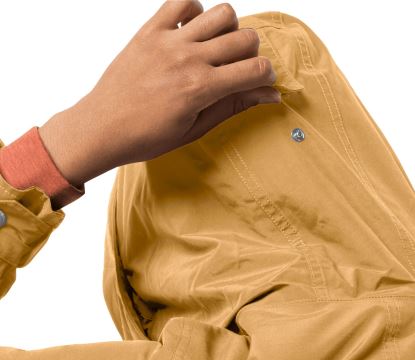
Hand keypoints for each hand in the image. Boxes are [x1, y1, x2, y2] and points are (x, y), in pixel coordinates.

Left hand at [39, 0, 279, 188]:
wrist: (103, 128)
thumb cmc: (146, 137)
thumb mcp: (194, 129)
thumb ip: (231, 107)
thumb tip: (267, 96)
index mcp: (201, 89)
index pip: (255, 69)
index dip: (266, 76)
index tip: (262, 82)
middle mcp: (189, 59)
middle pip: (245, 38)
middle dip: (252, 54)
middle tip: (238, 69)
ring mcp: (169, 41)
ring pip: (222, 13)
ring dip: (229, 29)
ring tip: (216, 49)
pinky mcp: (150, 31)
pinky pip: (183, 2)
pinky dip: (195, 11)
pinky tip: (192, 33)